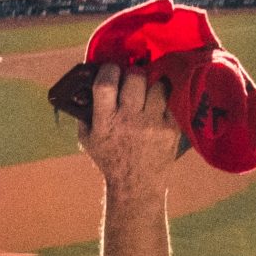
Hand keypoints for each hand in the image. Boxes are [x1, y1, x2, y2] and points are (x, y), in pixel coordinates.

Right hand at [79, 65, 182, 197]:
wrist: (136, 185)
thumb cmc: (109, 158)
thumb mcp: (88, 138)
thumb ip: (85, 112)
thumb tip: (86, 83)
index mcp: (106, 121)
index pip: (106, 84)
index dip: (109, 69)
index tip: (111, 69)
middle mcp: (129, 121)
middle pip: (136, 78)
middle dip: (133, 74)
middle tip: (132, 79)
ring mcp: (152, 124)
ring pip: (157, 86)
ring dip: (151, 85)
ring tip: (148, 93)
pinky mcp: (170, 129)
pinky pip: (170, 101)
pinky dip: (164, 100)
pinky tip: (158, 106)